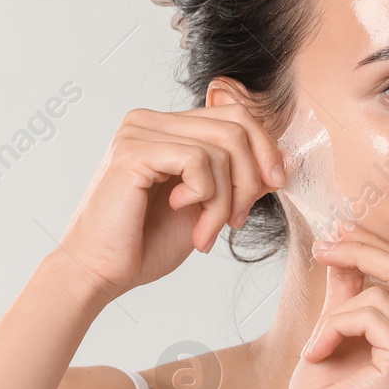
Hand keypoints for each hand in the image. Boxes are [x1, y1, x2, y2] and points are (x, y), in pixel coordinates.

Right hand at [55, 104, 285, 302]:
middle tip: (238, 220)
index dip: (266, 149)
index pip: (236, 114)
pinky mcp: (133, 151)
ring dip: (225, 200)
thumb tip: (286, 161)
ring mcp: (139, 131)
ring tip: (206, 232)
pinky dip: (204, 195)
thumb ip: (239, 178)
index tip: (275, 185)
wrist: (101, 273)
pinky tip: (181, 212)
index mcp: (167, 127)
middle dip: (251, 177)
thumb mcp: (209, 206)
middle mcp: (151, 120)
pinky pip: (198, 160)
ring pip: (222, 146)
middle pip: (236, 125)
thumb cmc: (146, 244)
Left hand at [286, 223, 388, 388]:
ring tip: (314, 346)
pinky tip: (317, 353)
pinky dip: (335, 327)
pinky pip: (372, 315)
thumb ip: (346, 292)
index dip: (375, 248)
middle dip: (363, 251)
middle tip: (322, 247)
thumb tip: (344, 246)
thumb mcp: (334, 333)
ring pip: (382, 295)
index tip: (336, 234)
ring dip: (335, 314)